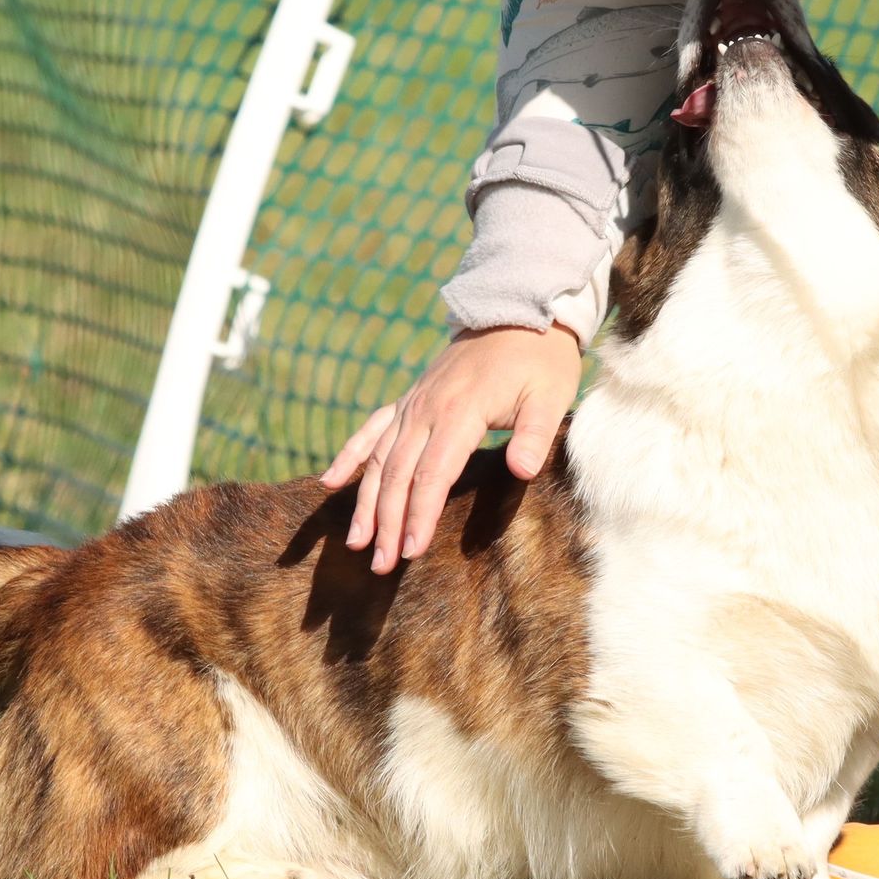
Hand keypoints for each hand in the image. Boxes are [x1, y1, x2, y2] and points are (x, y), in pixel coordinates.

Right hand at [319, 324, 585, 573]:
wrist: (517, 313)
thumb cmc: (540, 361)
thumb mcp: (550, 396)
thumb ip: (534, 434)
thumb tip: (521, 470)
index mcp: (460, 411)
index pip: (432, 474)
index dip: (419, 515)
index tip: (411, 551)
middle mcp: (426, 409)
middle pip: (398, 474)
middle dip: (387, 522)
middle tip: (381, 565)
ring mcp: (413, 404)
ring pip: (379, 458)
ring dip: (366, 502)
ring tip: (356, 543)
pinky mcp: (409, 400)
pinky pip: (371, 430)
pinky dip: (349, 456)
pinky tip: (328, 483)